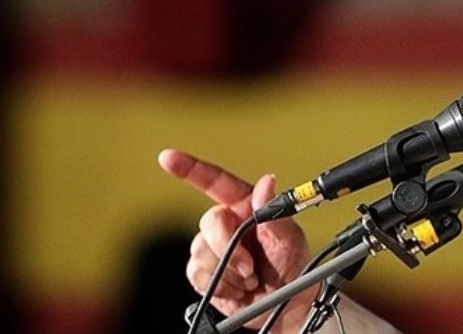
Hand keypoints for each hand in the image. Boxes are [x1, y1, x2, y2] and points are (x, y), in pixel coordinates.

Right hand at [158, 148, 315, 330]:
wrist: (288, 305)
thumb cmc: (294, 267)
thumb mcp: (291, 240)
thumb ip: (276, 213)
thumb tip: (267, 182)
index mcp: (247, 206)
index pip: (216, 182)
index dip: (191, 168)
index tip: (168, 157)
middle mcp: (228, 224)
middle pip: (210, 221)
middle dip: (228, 246)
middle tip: (250, 267)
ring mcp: (213, 248)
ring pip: (201, 251)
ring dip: (228, 271)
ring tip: (250, 279)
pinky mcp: (204, 273)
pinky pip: (197, 273)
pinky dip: (220, 285)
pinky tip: (238, 289)